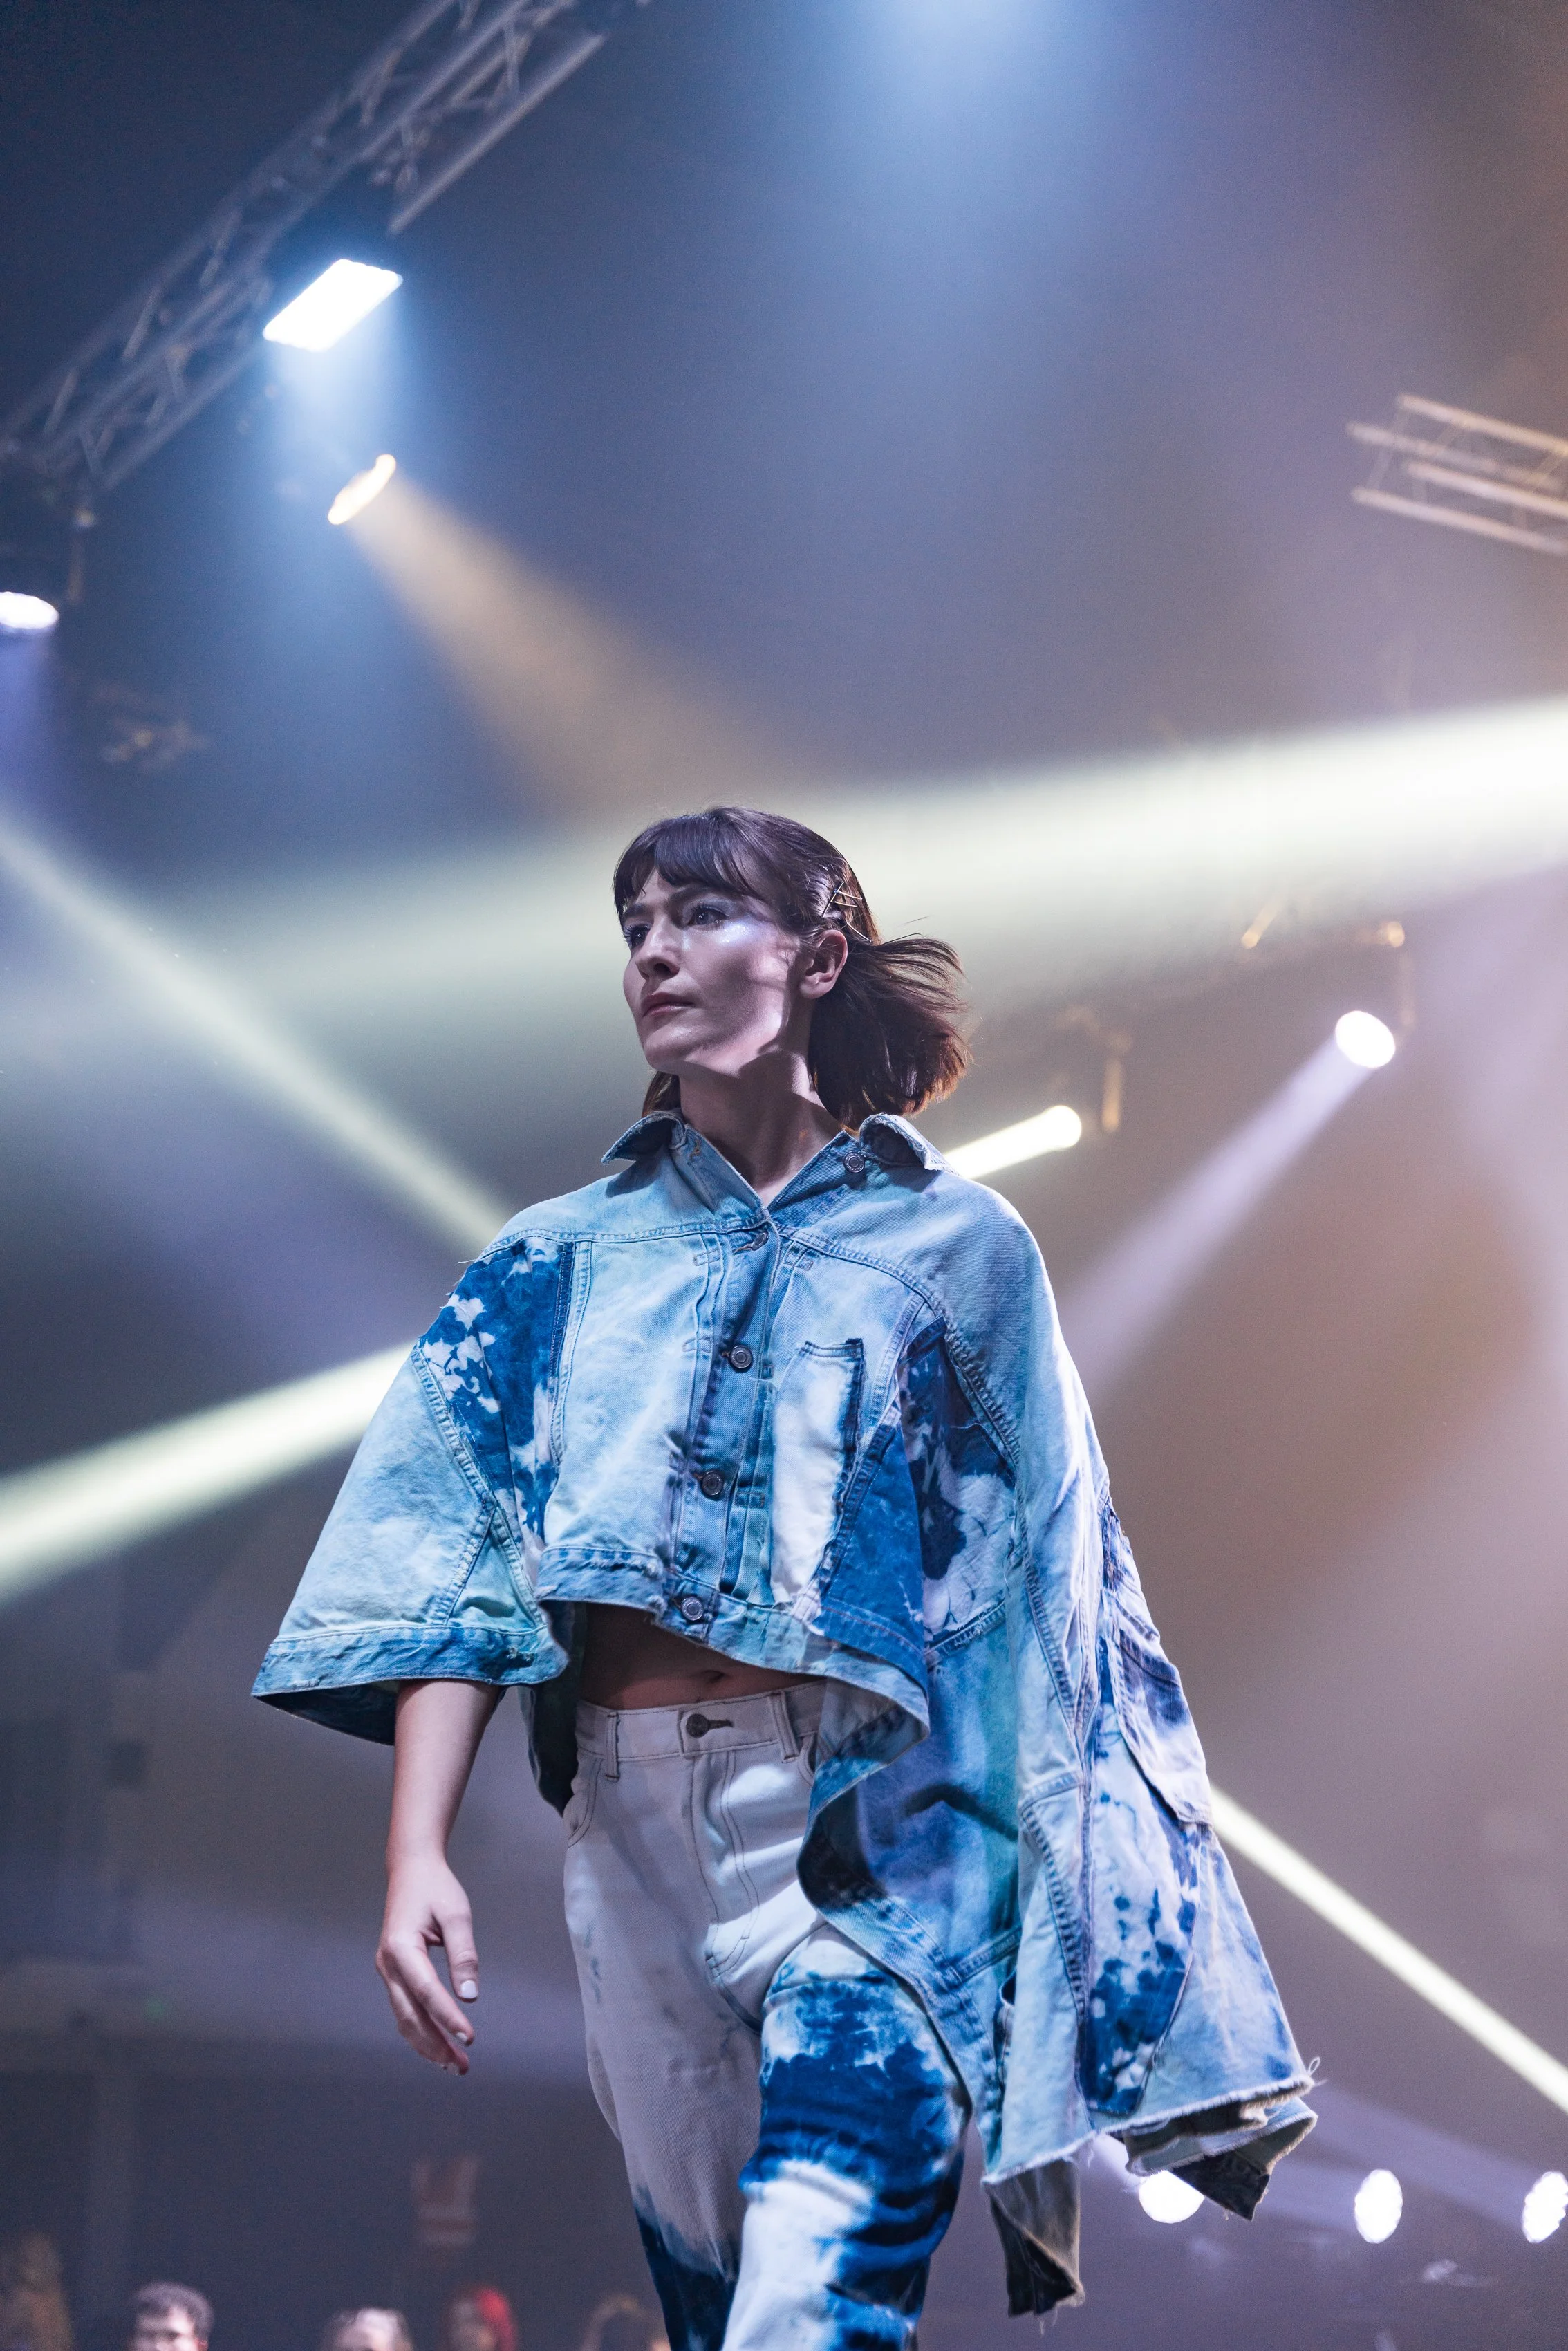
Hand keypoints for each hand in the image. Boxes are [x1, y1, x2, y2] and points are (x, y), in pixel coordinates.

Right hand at [376, 1851, 480, 2070]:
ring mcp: (387, 1971)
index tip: (469, 2038)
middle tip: (462, 2067)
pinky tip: (439, 2044)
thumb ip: (463, 1954)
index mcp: (401, 1947)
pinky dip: (421, 2030)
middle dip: (435, 2045)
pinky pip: (405, 2009)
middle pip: (410, 2015)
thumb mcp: (456, 1914)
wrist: (411, 1870)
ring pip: (405, 2018)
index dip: (448, 2018)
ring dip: (428, 2044)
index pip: (427, 1991)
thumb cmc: (435, 1888)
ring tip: (454, 2065)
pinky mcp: (394, 1974)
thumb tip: (470, 1996)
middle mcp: (388, 1964)